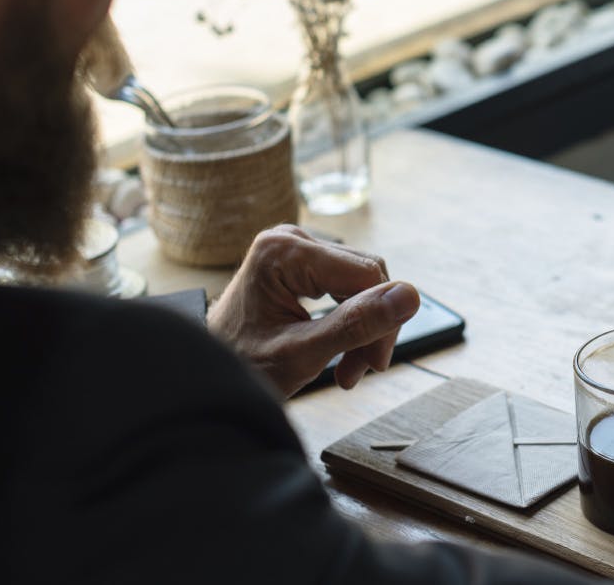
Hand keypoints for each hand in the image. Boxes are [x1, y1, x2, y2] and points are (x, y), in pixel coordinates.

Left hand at [206, 225, 420, 398]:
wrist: (202, 375)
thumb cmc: (240, 366)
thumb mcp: (302, 354)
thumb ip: (356, 324)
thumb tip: (411, 296)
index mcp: (284, 251)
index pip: (367, 274)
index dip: (382, 320)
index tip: (374, 364)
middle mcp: (290, 238)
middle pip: (366, 276)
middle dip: (370, 327)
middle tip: (359, 372)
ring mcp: (295, 248)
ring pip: (361, 283)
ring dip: (362, 328)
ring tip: (349, 370)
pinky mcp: (300, 263)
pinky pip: (345, 285)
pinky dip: (349, 321)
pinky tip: (341, 353)